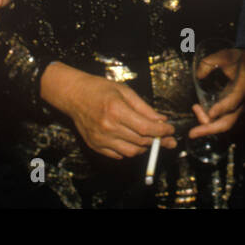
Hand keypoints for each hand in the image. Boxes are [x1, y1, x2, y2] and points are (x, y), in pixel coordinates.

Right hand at [41, 64, 176, 159]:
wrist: (73, 95)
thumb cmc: (99, 89)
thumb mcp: (124, 91)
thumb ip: (144, 107)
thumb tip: (161, 120)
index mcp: (116, 110)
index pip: (145, 128)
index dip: (161, 132)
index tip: (170, 131)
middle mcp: (108, 127)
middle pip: (141, 141)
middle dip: (158, 140)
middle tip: (167, 138)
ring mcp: (101, 139)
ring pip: (131, 152)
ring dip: (144, 147)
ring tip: (149, 139)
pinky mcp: (95, 146)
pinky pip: (118, 155)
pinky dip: (129, 151)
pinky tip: (133, 141)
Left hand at [188, 49, 244, 138]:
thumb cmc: (239, 59)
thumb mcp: (224, 56)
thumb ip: (209, 63)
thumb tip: (198, 75)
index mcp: (243, 88)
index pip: (233, 102)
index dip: (221, 109)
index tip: (210, 113)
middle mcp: (242, 102)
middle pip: (227, 122)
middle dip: (209, 129)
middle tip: (192, 133)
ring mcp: (239, 107)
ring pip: (224, 123)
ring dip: (207, 122)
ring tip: (195, 107)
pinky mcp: (234, 109)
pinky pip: (222, 119)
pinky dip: (210, 119)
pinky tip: (199, 109)